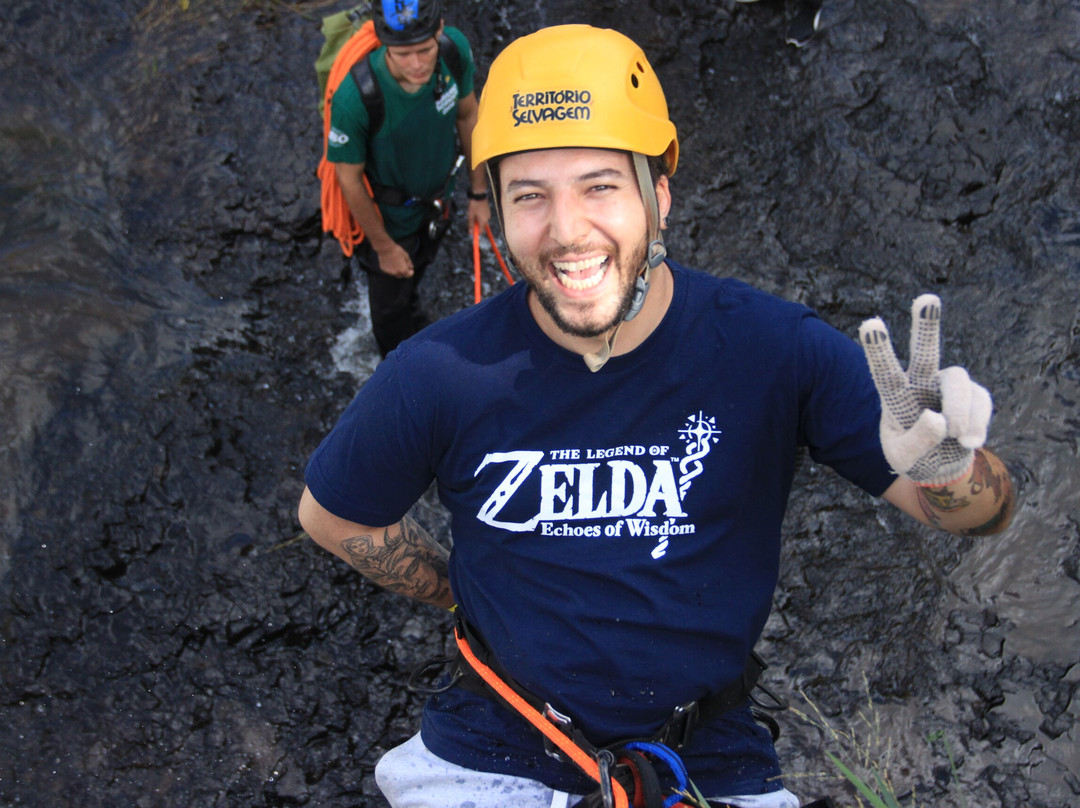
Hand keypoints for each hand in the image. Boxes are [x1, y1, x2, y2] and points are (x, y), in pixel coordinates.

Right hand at [376, 242, 413, 277]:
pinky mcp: (384, 270)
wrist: (385, 248)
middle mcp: (396, 273)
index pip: (409, 275)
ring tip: (395, 261)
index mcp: (403, 270)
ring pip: (394, 273)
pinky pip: (388, 271)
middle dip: (403, 272)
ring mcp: (389, 272)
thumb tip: (411, 267)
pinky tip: (389, 261)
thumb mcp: (406, 256)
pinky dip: (390, 268)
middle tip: (402, 265)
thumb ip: (409, 263)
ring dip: (396, 270)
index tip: (410, 269)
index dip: (410, 272)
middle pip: (401, 275)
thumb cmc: (397, 251)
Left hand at [467, 197, 490, 231]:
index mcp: (483, 221)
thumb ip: (470, 225)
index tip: (471, 231)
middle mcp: (487, 219)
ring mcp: (488, 215)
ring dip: (478, 221)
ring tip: (474, 215)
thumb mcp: (470, 216)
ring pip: (483, 222)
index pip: (481, 231)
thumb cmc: (474, 206)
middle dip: (477, 226)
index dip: (476, 233)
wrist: (479, 196)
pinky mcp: (488, 212)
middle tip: (471, 220)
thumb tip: (470, 233)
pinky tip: (477, 212)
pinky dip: (480, 217)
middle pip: (482, 227)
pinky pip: (484, 217)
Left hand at [858, 294, 992, 485]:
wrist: (941, 467)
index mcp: (896, 396)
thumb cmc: (914, 457)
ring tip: (955, 437)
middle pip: (925, 352)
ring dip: (959, 412)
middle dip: (927, 325)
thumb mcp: (904, 458)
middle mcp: (922, 383)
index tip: (871, 324)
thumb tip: (939, 418)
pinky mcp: (975, 395)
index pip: (885, 371)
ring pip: (959, 381)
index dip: (878, 349)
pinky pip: (981, 403)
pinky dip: (976, 427)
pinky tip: (967, 443)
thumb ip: (918, 440)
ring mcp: (949, 387)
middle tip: (927, 298)